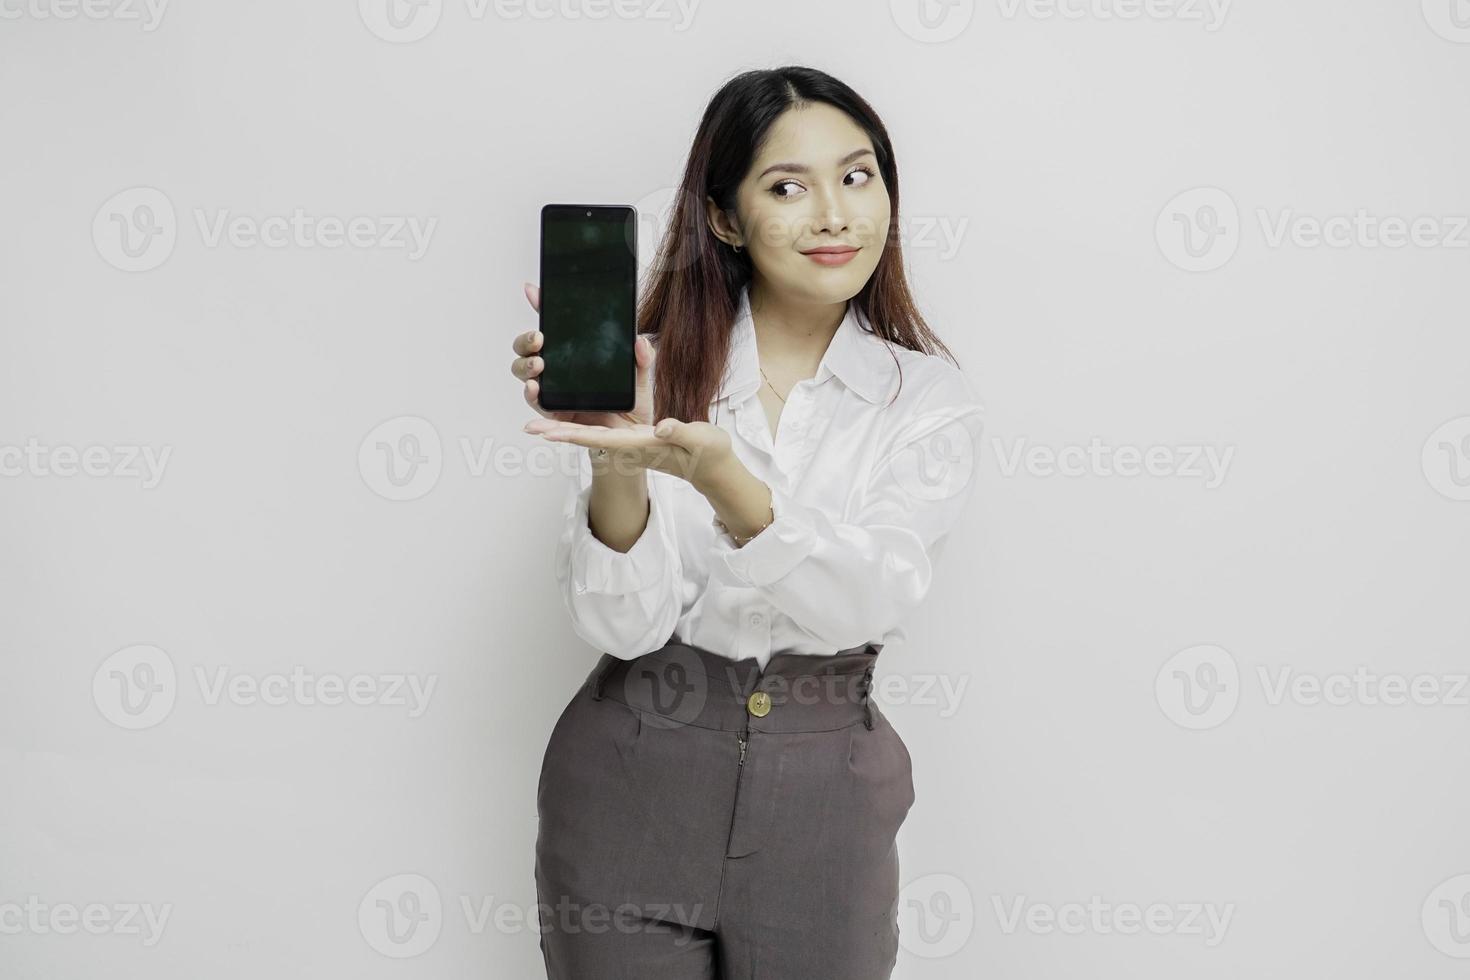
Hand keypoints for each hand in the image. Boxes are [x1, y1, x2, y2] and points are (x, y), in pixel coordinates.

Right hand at [511, 281, 654, 430]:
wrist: (634, 437)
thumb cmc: (632, 405)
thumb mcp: (642, 377)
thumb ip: (643, 358)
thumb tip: (640, 340)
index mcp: (575, 354)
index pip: (555, 326)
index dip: (542, 307)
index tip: (533, 291)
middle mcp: (559, 370)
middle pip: (528, 349)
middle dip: (526, 341)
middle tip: (538, 338)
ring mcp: (554, 391)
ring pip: (525, 373)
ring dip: (525, 365)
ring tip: (538, 364)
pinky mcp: (555, 415)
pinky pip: (537, 404)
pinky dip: (532, 395)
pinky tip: (534, 388)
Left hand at [524, 414, 738, 491]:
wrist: (714, 468)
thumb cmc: (709, 454)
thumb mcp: (700, 439)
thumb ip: (679, 432)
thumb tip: (660, 427)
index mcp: (643, 446)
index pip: (602, 440)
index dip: (574, 435)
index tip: (549, 433)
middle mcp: (631, 448)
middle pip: (588, 439)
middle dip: (559, 432)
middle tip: (529, 427)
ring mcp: (632, 445)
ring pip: (592, 435)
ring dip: (565, 429)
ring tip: (538, 424)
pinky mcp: (636, 440)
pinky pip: (603, 432)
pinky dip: (583, 424)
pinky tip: (570, 418)